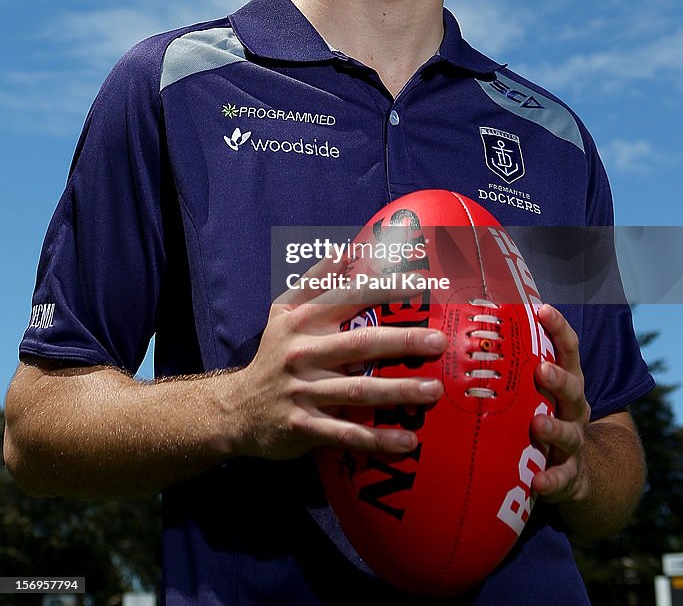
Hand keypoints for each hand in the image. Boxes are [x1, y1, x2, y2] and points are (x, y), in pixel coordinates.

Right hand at [231, 260, 446, 460]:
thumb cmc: (274, 354)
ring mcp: (304, 392)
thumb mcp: (283, 311)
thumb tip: (345, 249)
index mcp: (303, 321)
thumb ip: (315, 281)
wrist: (237, 409)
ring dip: (398, 391)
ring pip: (357, 391)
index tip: (419, 285)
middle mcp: (304, 354)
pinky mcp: (304, 428)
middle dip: (401, 341)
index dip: (384, 289)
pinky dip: (377, 439)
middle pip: (359, 345)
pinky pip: (347, 433)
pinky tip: (407, 441)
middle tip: (438, 342)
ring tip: (433, 390)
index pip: (348, 298)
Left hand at [530, 304, 591, 503]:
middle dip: (558, 378)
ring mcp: (573, 442)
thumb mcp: (534, 388)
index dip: (559, 328)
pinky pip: (562, 479)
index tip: (544, 310)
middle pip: (573, 388)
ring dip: (554, 428)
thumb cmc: (542, 413)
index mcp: (565, 381)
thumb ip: (512, 363)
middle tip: (541, 370)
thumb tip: (468, 322)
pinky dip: (552, 480)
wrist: (575, 470)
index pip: (568, 349)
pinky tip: (538, 481)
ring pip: (569, 433)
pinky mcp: (568, 475)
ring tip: (538, 424)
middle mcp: (574, 408)